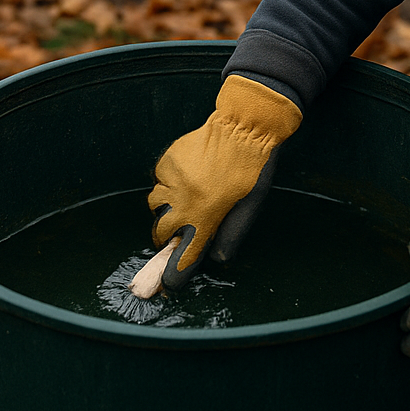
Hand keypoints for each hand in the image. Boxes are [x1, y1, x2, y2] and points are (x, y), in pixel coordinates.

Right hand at [148, 75, 301, 289]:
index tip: (168, 285)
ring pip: (156, 206)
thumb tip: (216, 259)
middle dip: (167, 238)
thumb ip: (231, 235)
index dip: (175, 273)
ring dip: (167, 210)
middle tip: (180, 232)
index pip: (184, 253)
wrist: (244, 125)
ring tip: (186, 201)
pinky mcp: (167, 161)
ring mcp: (172, 179)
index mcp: (207, 214)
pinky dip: (168, 186)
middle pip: (161, 232)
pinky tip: (188, 177)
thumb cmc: (253, 168)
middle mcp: (184, 199)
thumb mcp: (251, 206)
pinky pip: (159, 182)